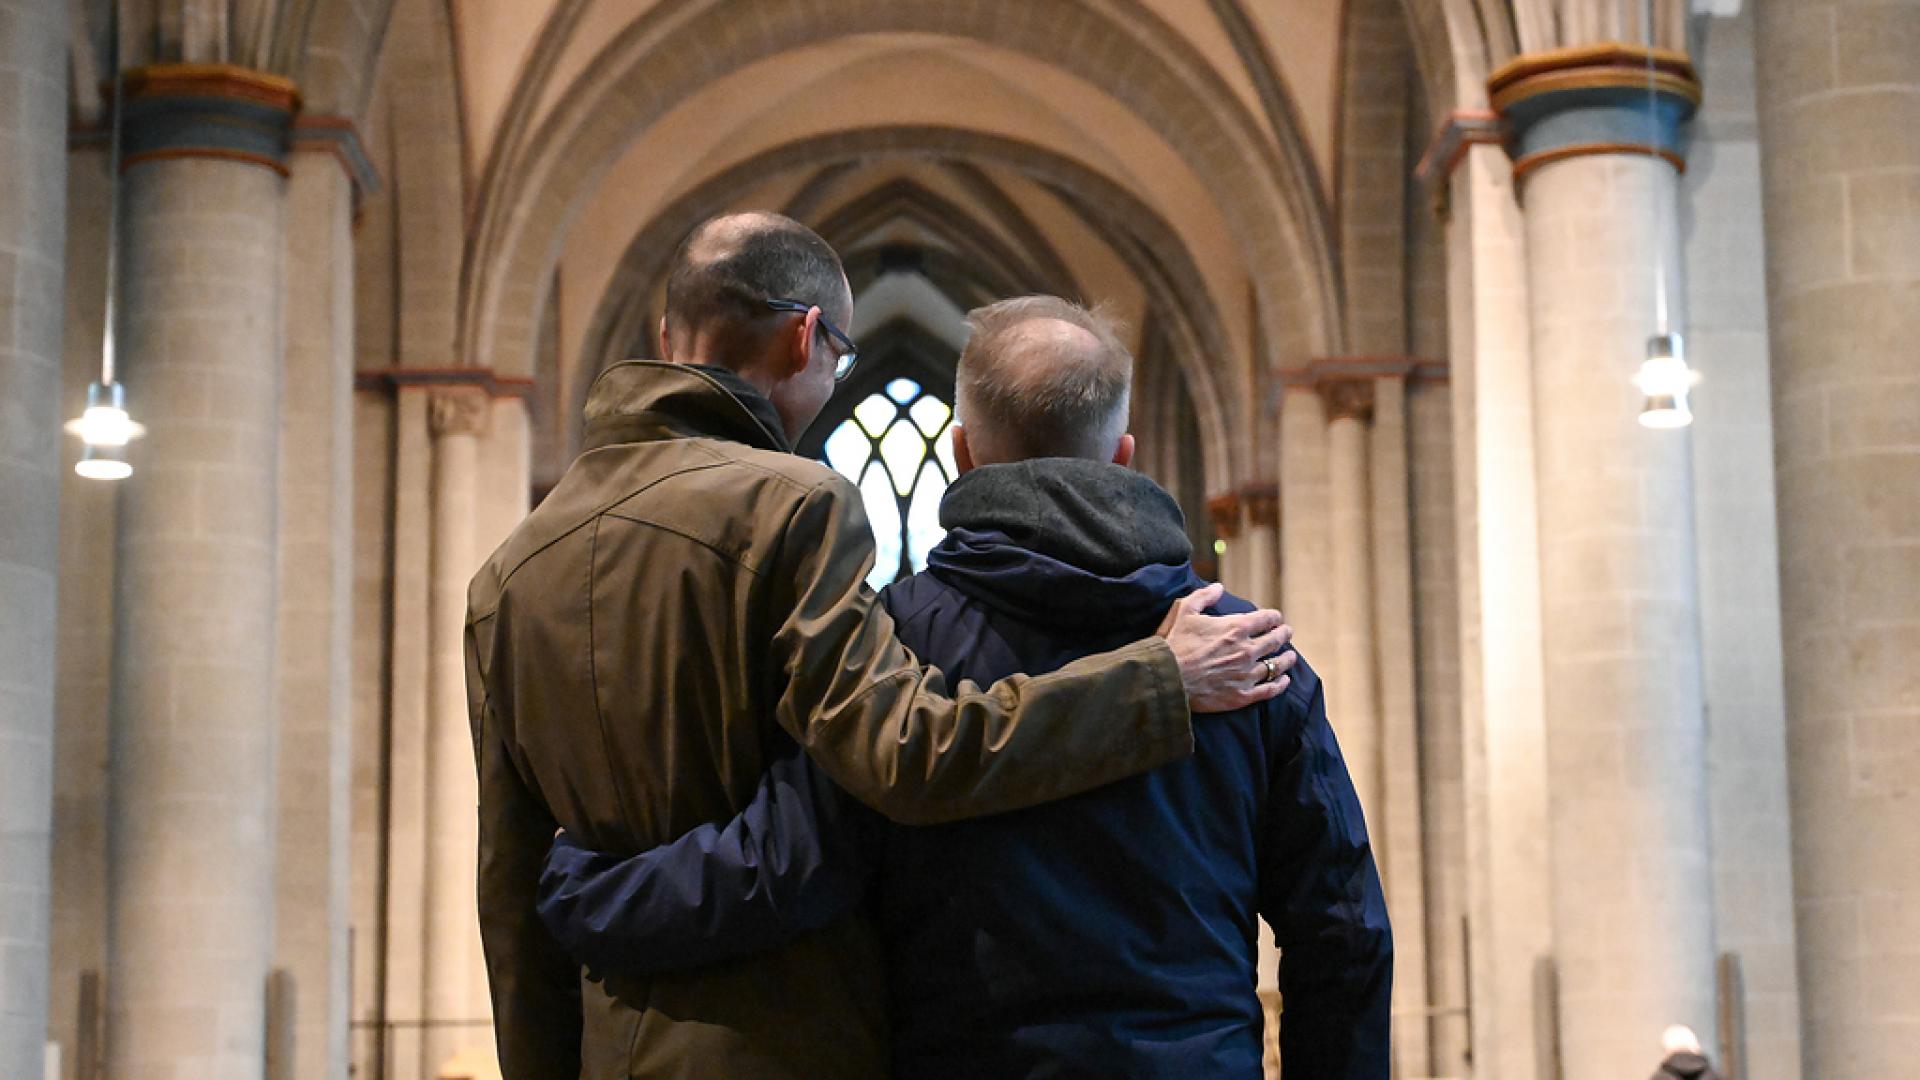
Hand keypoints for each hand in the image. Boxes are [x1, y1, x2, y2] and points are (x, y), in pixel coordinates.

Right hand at [1157, 583, 1294, 712]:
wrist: (1168, 678)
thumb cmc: (1175, 644)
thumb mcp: (1185, 611)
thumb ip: (1203, 596)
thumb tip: (1218, 587)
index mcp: (1236, 628)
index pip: (1266, 619)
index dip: (1274, 617)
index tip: (1276, 618)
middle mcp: (1247, 650)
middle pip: (1275, 640)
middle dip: (1284, 634)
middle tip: (1287, 633)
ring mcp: (1246, 674)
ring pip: (1276, 665)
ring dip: (1286, 659)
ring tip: (1291, 656)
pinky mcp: (1242, 695)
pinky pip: (1269, 689)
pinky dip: (1280, 684)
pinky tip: (1284, 681)